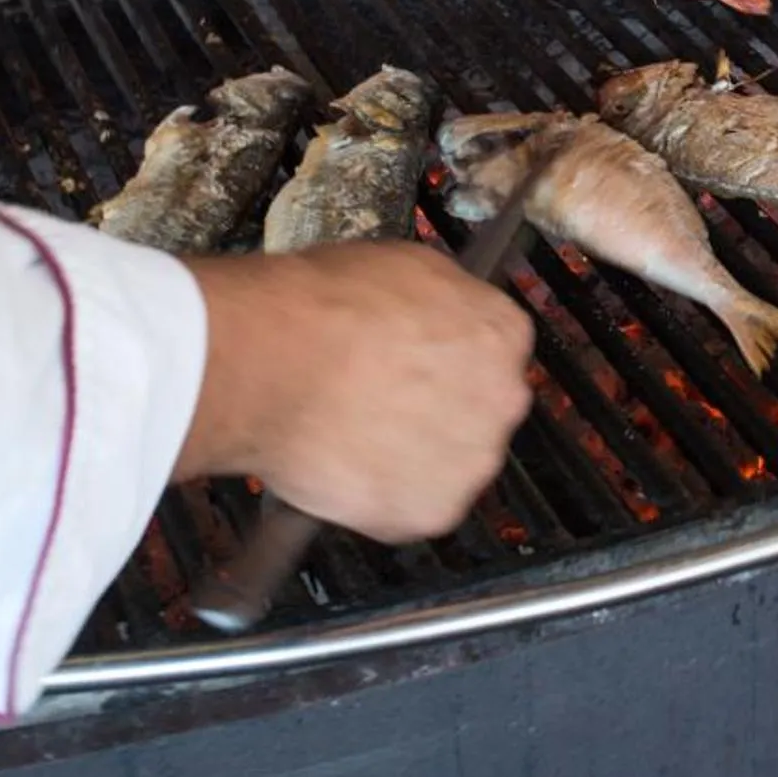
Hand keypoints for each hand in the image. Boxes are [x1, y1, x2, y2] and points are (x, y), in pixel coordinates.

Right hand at [175, 240, 533, 541]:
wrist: (273, 361)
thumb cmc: (326, 307)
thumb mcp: (405, 265)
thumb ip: (444, 302)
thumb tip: (435, 319)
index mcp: (503, 333)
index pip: (493, 354)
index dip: (447, 362)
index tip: (416, 366)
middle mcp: (504, 400)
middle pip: (479, 412)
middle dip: (437, 411)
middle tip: (382, 403)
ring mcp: (471, 461)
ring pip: (448, 465)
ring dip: (412, 458)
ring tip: (355, 437)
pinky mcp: (432, 511)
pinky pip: (409, 509)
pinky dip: (380, 498)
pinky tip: (346, 468)